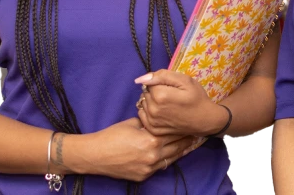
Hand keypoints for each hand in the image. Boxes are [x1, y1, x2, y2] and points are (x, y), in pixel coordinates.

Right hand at [80, 117, 195, 182]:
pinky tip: (173, 153)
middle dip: (187, 140)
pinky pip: (160, 167)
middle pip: (177, 147)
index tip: (193, 123)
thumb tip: (161, 118)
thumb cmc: (112, 135)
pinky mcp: (143, 176)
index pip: (175, 133)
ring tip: (191, 144)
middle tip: (198, 133)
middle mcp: (153, 156)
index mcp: (152, 140)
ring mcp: (149, 168)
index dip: (185, 128)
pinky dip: (167, 159)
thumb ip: (150, 122)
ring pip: (171, 158)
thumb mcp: (133, 123)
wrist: (95, 155)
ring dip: (181, 151)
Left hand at [135, 69, 228, 137]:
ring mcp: (152, 121)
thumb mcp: (185, 80)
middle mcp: (153, 109)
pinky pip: (142, 115)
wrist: (205, 120)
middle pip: (145, 93)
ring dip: (151, 101)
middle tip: (170, 95)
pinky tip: (161, 112)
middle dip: (154, 92)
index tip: (171, 88)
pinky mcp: (153, 130)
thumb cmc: (196, 98)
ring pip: (143, 103)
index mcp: (160, 96)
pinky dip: (149, 112)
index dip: (160, 83)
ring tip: (166, 104)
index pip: (149, 82)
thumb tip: (140, 79)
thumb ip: (162, 76)